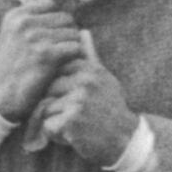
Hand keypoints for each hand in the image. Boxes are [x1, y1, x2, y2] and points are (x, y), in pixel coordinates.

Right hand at [0, 4, 82, 124]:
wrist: (2, 97)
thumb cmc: (13, 68)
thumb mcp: (13, 37)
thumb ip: (32, 21)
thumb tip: (62, 12)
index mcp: (15, 16)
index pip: (49, 4)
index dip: (55, 20)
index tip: (51, 36)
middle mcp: (24, 23)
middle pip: (65, 18)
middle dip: (66, 33)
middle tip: (60, 51)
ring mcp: (35, 37)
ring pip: (73, 33)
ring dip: (72, 47)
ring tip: (62, 61)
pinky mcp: (47, 54)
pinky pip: (76, 47)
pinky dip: (75, 58)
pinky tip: (66, 67)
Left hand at [34, 48, 139, 167]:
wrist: (126, 140)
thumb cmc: (111, 109)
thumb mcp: (104, 78)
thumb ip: (90, 56)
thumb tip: (83, 31)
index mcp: (89, 69)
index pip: (56, 73)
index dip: (59, 90)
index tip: (72, 101)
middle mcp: (84, 81)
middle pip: (48, 90)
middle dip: (55, 106)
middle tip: (75, 117)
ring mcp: (78, 100)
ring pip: (45, 108)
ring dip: (55, 121)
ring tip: (76, 126)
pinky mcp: (72, 120)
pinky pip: (47, 125)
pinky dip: (56, 135)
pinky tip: (74, 136)